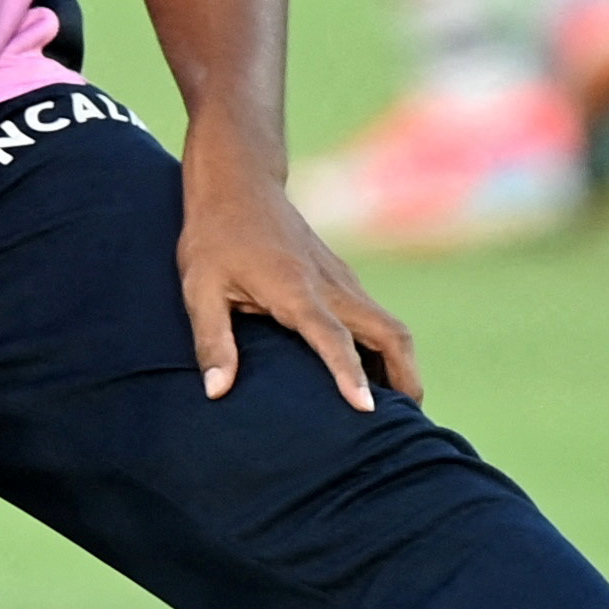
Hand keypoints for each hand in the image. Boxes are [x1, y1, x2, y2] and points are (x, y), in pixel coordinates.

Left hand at [176, 135, 422, 411]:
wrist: (239, 184)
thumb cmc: (214, 238)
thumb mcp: (200, 288)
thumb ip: (211, 341)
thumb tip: (216, 392)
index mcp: (295, 290)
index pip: (333, 338)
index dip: (350, 374)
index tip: (368, 410)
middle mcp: (331, 286)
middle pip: (389, 333)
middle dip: (406, 378)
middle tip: (408, 424)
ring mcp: (342, 280)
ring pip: (390, 326)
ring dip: (402, 366)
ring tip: (400, 411)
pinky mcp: (342, 279)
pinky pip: (376, 319)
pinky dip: (386, 350)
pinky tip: (375, 377)